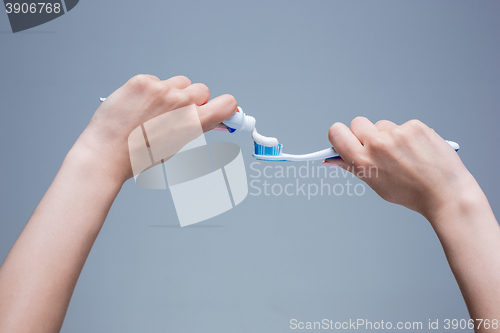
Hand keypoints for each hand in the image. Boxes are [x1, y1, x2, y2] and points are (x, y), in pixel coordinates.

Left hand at [75, 75, 236, 183]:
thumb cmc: (138, 156)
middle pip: (202, 90)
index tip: (223, 110)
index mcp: (192, 123)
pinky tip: (139, 105)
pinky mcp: (141, 81)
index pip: (227, 104)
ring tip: (154, 110)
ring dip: (173, 92)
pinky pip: (156, 79)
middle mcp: (180, 103)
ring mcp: (160, 89)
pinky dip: (151, 89)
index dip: (226, 107)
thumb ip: (194, 127)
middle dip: (193, 100)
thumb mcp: (175, 147)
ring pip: (180, 82)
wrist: (107, 153)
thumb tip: (210, 118)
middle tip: (176, 114)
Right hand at [325, 117, 476, 219]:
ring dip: (388, 135)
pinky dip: (407, 136)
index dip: (339, 135)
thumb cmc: (411, 193)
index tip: (345, 140)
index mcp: (363, 161)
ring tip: (404, 154)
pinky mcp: (415, 126)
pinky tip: (417, 151)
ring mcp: (397, 133)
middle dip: (364, 134)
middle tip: (378, 149)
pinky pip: (402, 126)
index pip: (336, 132)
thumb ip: (353, 166)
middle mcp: (377, 144)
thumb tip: (333, 158)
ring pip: (382, 125)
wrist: (445, 192)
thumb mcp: (375, 184)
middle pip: (357, 123)